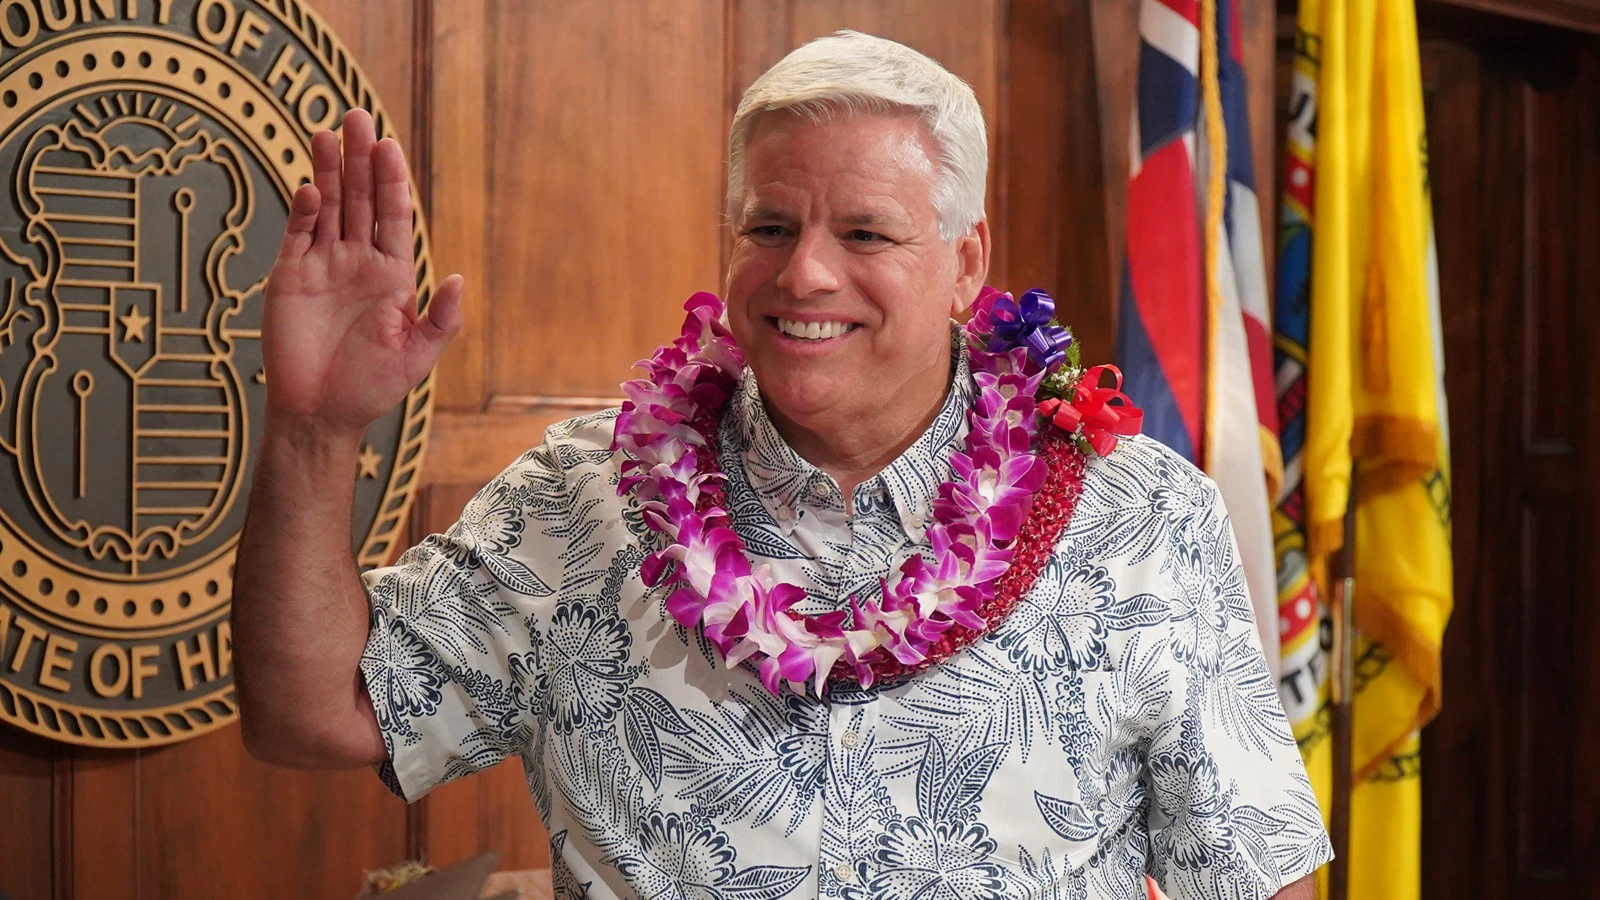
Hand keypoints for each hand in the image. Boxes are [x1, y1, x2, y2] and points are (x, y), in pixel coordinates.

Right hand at [262, 109, 463, 435]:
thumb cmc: (371, 388)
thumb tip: (458, 277)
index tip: (389, 146)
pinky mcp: (290, 277)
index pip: (393, 216)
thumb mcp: (417, 356)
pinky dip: (303, 210)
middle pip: (360, 199)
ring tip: (328, 131)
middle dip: (360, 159)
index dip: (392, 180)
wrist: (321, 413)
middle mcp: (358, 262)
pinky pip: (298, 234)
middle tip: (357, 116)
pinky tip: (311, 186)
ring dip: (329, 170)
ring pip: (328, 207)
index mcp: (392, 275)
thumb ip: (442, 319)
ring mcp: (323, 265)